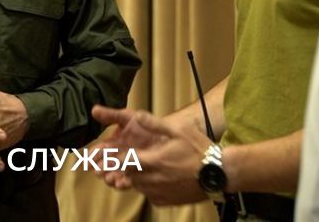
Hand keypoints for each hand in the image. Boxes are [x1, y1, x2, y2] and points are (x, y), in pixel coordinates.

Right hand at [91, 106, 168, 189]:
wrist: (165, 133)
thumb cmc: (144, 124)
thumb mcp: (126, 117)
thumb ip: (110, 115)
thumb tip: (93, 109)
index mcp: (112, 143)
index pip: (99, 150)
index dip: (93, 155)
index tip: (88, 159)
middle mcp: (117, 156)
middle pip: (105, 165)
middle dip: (100, 168)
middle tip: (97, 171)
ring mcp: (126, 166)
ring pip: (114, 174)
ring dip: (110, 177)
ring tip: (109, 178)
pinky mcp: (137, 174)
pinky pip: (129, 181)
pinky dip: (124, 183)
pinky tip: (123, 183)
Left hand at [94, 106, 213, 205]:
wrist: (220, 174)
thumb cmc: (200, 150)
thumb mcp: (178, 130)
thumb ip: (154, 124)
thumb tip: (137, 116)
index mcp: (153, 161)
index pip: (123, 161)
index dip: (109, 160)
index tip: (98, 158)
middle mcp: (153, 179)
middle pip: (128, 175)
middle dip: (121, 169)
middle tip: (114, 164)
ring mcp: (159, 192)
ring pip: (138, 185)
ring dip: (135, 177)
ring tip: (140, 169)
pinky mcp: (166, 201)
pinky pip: (149, 195)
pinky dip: (148, 187)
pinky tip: (156, 179)